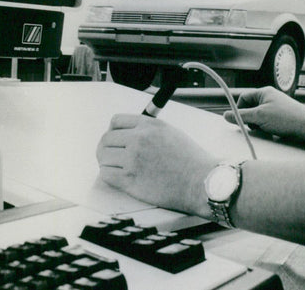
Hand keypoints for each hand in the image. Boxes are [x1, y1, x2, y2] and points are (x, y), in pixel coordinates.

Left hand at [97, 114, 216, 215]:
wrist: (200, 182)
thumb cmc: (190, 160)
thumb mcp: (170, 132)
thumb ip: (148, 129)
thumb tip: (129, 132)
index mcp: (148, 125)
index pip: (116, 121)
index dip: (113, 130)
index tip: (115, 138)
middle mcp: (138, 139)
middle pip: (106, 139)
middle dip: (106, 147)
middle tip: (111, 155)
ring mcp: (133, 160)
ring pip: (103, 157)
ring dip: (106, 162)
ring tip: (115, 167)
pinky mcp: (130, 180)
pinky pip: (106, 174)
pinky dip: (108, 175)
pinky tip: (117, 177)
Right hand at [223, 86, 304, 138]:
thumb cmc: (286, 118)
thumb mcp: (259, 117)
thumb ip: (241, 116)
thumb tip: (226, 115)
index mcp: (264, 92)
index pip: (243, 97)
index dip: (239, 109)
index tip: (239, 120)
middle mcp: (270, 97)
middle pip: (250, 107)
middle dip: (250, 118)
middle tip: (255, 126)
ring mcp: (276, 106)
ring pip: (258, 116)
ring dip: (258, 124)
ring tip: (266, 129)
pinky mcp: (281, 116)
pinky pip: (267, 121)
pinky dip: (266, 127)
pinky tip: (273, 131)